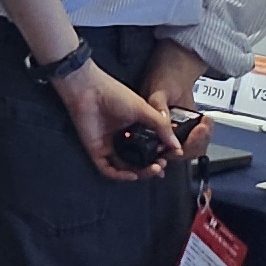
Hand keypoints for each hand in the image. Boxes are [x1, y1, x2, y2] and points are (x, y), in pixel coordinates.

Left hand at [50, 56, 179, 181]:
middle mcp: (122, 139)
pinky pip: (108, 170)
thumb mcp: (144, 109)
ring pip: (126, 168)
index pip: (149, 148)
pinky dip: (121, 176)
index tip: (171, 158)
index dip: (160, 155)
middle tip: (162, 165)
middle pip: (139, 161)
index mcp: (134, 128)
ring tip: (154, 169)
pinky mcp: (96, 151)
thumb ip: (161, 127)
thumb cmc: (113, 93)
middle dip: (152, 167)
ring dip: (141, 172)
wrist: (89, 89)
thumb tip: (176, 146)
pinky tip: (133, 174)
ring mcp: (109, 146)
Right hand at [141, 40, 215, 160]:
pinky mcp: (188, 128)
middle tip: (200, 129)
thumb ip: (159, 108)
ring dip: (201, 140)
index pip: (158, 150)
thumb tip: (164, 130)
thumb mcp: (159, 90)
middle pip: (176, 153)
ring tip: (205, 124)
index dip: (172, 151)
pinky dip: (205, 134)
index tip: (183, 144)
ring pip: (189, 149)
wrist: (178, 66)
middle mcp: (159, 134)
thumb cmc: (162, 74)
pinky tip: (207, 122)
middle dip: (192, 144)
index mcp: (145, 128)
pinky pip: (198, 140)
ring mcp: (175, 132)